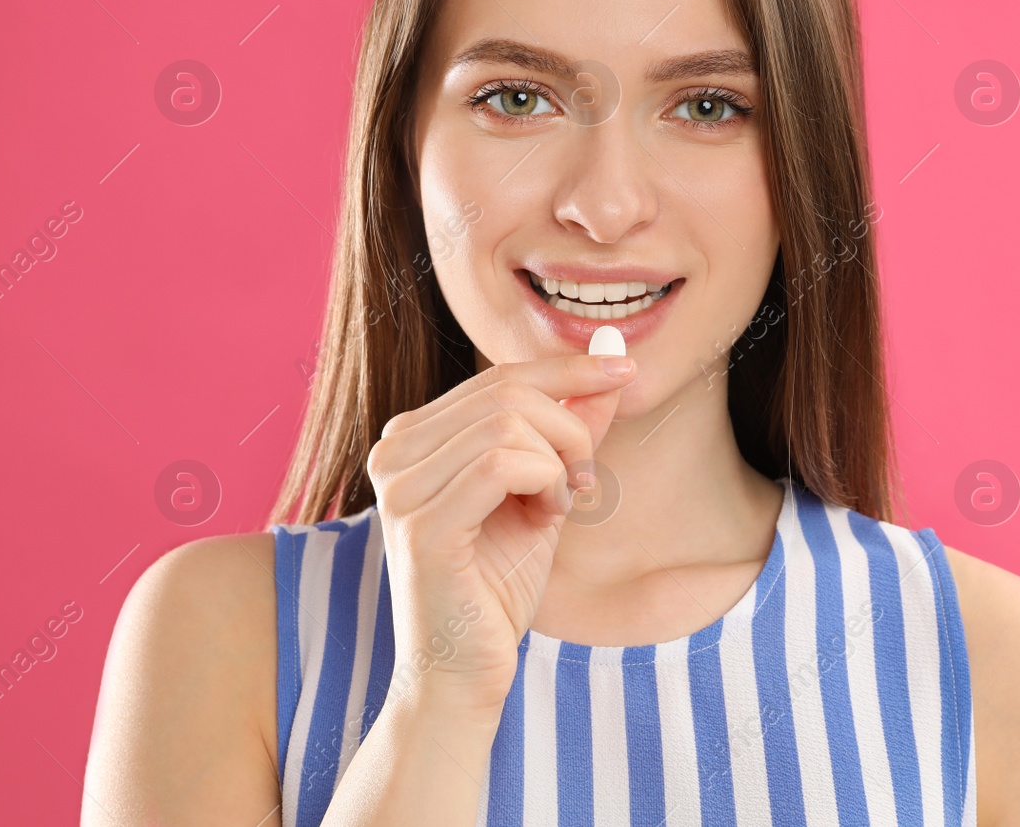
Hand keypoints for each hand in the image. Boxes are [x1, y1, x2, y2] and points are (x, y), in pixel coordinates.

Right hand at [364, 353, 634, 716]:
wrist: (464, 670)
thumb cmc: (498, 583)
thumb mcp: (547, 487)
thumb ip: (573, 422)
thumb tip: (614, 349)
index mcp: (413, 436)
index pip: (501, 375)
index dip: (571, 368)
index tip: (626, 370)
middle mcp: (394, 451)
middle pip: (509, 391)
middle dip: (570, 428)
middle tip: (584, 481)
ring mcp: (399, 487)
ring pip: (510, 423)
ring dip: (560, 462)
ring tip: (559, 506)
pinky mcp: (421, 524)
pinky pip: (502, 464)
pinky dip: (545, 482)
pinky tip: (547, 517)